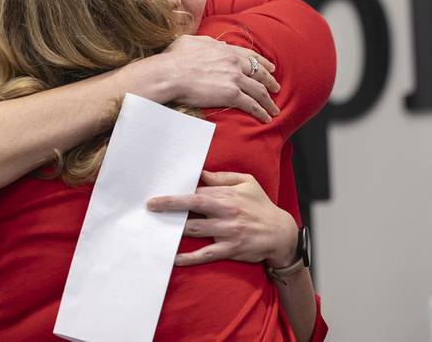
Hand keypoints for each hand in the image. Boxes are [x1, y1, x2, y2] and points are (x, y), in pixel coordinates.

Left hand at [146, 170, 297, 266]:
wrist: (281, 233)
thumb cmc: (262, 206)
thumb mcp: (247, 183)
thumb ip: (223, 177)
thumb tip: (201, 173)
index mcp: (228, 195)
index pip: (197, 190)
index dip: (179, 191)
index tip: (162, 190)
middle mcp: (225, 212)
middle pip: (192, 206)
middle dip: (170, 205)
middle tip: (151, 205)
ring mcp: (227, 232)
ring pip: (194, 229)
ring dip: (174, 229)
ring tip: (156, 228)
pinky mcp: (230, 250)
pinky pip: (205, 254)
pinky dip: (188, 258)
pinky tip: (173, 258)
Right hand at [162, 35, 280, 122]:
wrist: (171, 73)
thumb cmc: (174, 58)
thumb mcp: (191, 42)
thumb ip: (206, 42)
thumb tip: (215, 44)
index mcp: (225, 50)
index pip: (250, 56)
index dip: (262, 62)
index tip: (270, 67)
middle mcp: (234, 63)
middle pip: (259, 72)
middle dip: (270, 81)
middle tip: (276, 87)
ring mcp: (234, 78)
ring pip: (259, 90)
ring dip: (269, 101)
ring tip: (274, 109)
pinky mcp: (231, 94)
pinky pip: (252, 104)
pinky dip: (261, 111)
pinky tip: (266, 117)